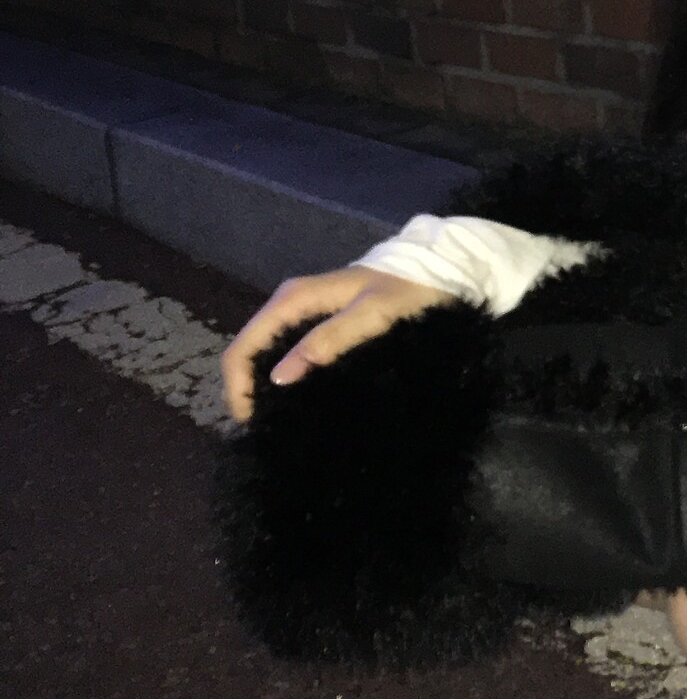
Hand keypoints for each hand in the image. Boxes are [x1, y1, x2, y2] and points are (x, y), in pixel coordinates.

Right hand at [221, 266, 459, 422]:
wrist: (438, 271)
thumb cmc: (407, 292)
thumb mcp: (371, 315)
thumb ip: (328, 341)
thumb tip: (279, 377)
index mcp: (293, 299)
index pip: (244, 346)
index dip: (237, 387)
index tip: (251, 423)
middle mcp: (290, 303)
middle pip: (249, 350)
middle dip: (247, 389)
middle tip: (264, 427)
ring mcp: (304, 312)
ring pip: (266, 353)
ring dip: (264, 385)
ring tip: (277, 418)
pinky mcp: (320, 322)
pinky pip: (288, 352)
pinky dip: (284, 376)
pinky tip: (298, 397)